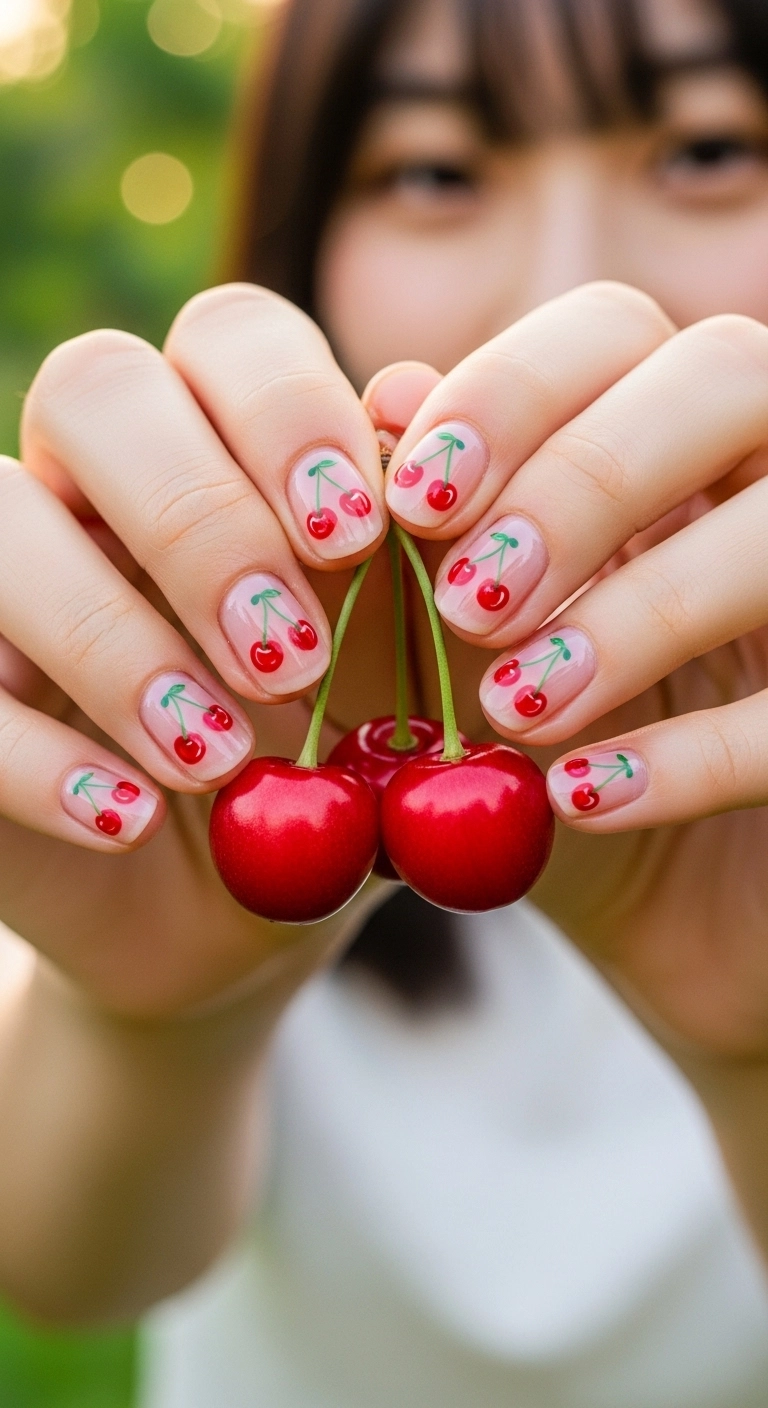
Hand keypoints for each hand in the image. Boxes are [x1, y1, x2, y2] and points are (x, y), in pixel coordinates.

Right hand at [0, 285, 388, 1017]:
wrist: (240, 915)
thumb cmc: (334, 771)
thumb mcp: (405, 676)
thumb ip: (418, 545)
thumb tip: (408, 395)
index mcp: (224, 447)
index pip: (228, 334)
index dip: (286, 407)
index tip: (357, 535)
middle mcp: (98, 486)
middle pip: (94, 385)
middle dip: (199, 515)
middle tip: (289, 656)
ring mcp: (7, 582)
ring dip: (112, 635)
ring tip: (215, 755)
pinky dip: (36, 754)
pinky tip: (126, 816)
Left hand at [382, 281, 767, 1062]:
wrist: (677, 918)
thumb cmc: (563, 761)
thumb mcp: (472, 660)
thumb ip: (435, 540)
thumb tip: (393, 392)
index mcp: (671, 439)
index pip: (614, 331)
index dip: (511, 393)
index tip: (412, 502)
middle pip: (727, 372)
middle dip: (584, 476)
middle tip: (471, 603)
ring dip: (642, 605)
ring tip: (518, 709)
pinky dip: (697, 751)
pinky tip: (584, 797)